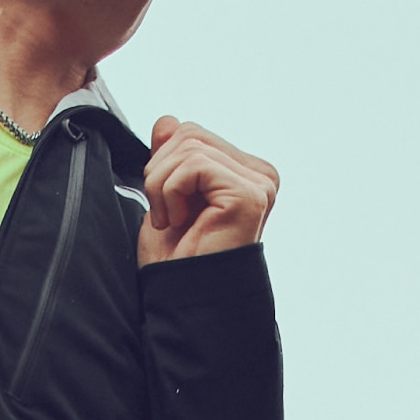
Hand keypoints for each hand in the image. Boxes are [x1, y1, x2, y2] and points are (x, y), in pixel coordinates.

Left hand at [137, 114, 278, 265]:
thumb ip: (170, 156)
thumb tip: (167, 120)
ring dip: (161, 186)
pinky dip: (171, 192)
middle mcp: (259, 176)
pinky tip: (179, 221)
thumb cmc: (177, 259)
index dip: (164, 165)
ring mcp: (259, 184)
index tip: (167, 207)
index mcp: (244, 173)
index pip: (191, 134)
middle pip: (189, 133)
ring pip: (187, 146)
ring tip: (172, 221)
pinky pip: (194, 164)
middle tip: (165, 215)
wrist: (182, 299)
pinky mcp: (250, 194)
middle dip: (160, 173)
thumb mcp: (165, 195)